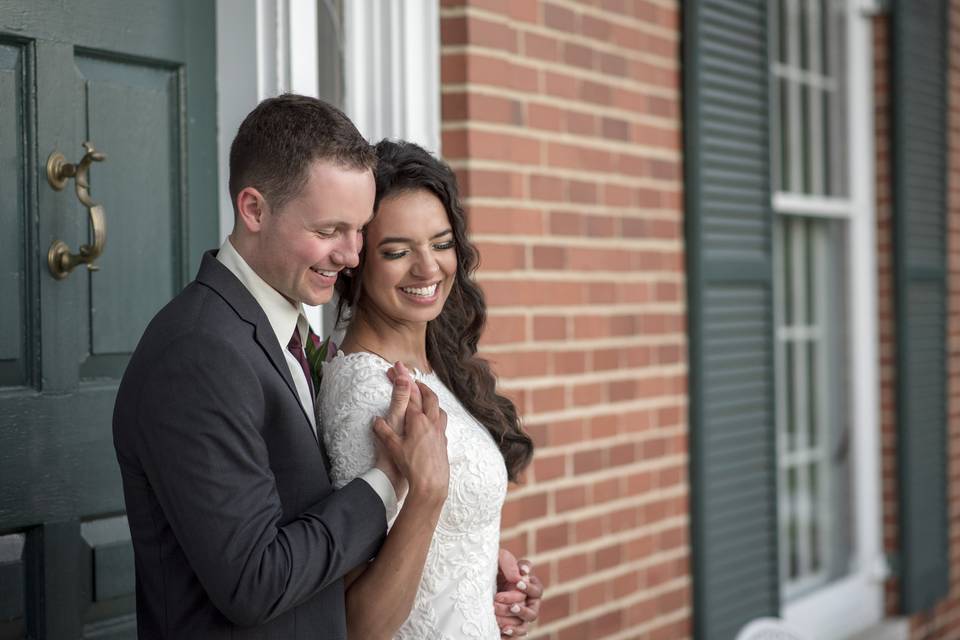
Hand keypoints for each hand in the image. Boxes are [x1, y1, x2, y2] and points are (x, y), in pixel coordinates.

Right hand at [373, 363, 448, 505]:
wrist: (431, 483)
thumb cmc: (412, 465)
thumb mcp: (392, 447)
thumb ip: (384, 431)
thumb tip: (376, 420)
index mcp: (418, 420)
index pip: (410, 395)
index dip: (402, 380)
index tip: (397, 369)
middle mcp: (432, 421)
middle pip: (428, 396)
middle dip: (420, 386)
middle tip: (412, 379)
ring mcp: (440, 431)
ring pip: (438, 408)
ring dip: (431, 398)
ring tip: (425, 396)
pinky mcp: (444, 441)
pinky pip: (442, 420)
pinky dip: (437, 413)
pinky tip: (434, 419)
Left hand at [495, 549, 542, 636]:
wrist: (478, 583)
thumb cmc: (494, 568)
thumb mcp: (499, 560)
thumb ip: (510, 563)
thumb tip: (520, 576)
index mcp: (529, 586)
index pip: (537, 590)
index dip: (529, 587)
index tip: (518, 583)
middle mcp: (528, 603)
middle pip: (532, 610)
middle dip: (517, 606)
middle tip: (498, 598)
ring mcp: (521, 616)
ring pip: (525, 623)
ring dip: (511, 619)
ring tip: (496, 614)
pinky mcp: (512, 625)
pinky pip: (517, 632)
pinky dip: (512, 632)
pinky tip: (503, 629)